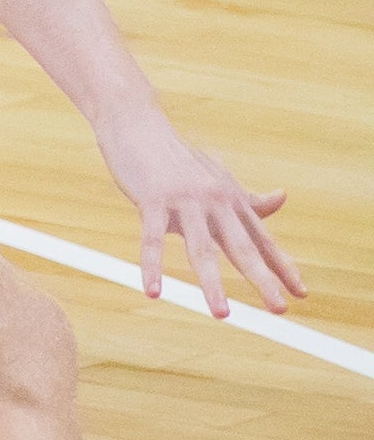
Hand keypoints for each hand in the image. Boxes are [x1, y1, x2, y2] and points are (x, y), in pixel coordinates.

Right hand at [92, 110, 303, 318]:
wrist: (137, 124)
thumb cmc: (177, 157)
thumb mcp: (217, 178)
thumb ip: (247, 197)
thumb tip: (282, 198)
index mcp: (231, 201)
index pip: (262, 239)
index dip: (283, 266)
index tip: (301, 293)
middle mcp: (214, 202)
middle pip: (241, 248)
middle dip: (261, 280)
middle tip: (279, 309)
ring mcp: (184, 201)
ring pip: (201, 249)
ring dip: (212, 284)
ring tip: (222, 314)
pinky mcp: (152, 199)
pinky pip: (151, 240)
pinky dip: (152, 268)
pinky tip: (153, 291)